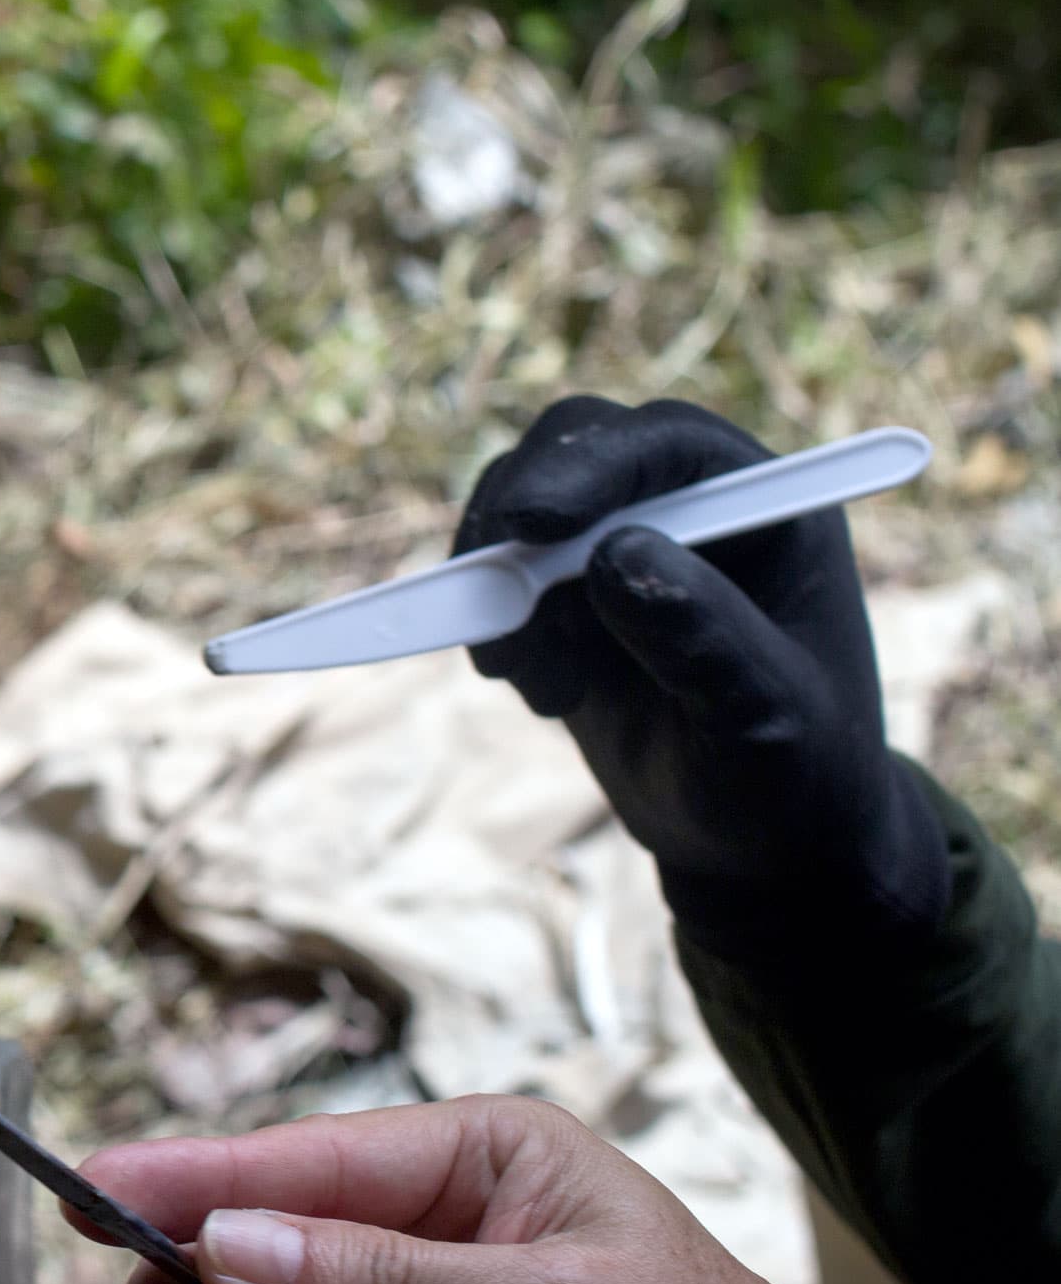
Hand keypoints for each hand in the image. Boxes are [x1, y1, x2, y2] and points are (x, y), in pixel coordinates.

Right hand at [453, 396, 946, 945]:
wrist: (755, 837)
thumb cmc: (790, 776)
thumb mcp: (766, 719)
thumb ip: (703, 638)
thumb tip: (617, 557)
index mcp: (768, 510)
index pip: (666, 446)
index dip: (592, 465)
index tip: (533, 523)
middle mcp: (690, 506)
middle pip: (572, 450)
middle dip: (519, 521)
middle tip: (493, 601)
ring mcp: (620, 544)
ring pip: (517, 510)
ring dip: (499, 589)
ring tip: (544, 688)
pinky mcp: (567, 594)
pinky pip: (495, 571)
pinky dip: (495, 626)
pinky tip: (548, 694)